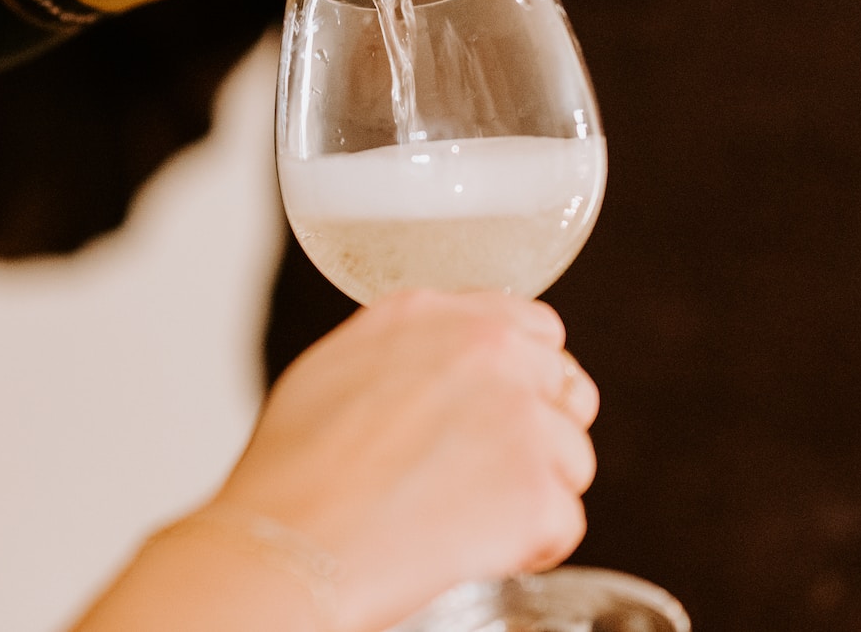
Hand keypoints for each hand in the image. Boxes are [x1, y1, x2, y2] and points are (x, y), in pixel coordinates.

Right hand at [207, 289, 598, 631]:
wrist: (287, 543)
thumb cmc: (293, 473)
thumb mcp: (339, 366)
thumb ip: (411, 350)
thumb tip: (442, 368)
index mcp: (433, 314)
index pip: (534, 327)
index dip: (525, 378)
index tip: (504, 410)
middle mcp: (486, 351)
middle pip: (567, 389)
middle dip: (539, 434)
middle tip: (486, 474)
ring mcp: (518, 418)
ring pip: (573, 458)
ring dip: (534, 492)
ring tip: (464, 516)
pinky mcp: (536, 490)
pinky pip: (566, 522)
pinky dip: (531, 546)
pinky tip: (472, 546)